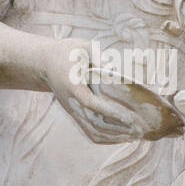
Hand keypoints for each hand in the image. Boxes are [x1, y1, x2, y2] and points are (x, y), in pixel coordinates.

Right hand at [41, 39, 158, 144]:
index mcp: (73, 86)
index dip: (110, 112)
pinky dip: (105, 138)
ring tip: (134, 137)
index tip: (129, 117)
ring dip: (113, 137)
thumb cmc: (67, 52)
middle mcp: (72, 102)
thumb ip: (97, 55)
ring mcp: (73, 110)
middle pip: (94, 123)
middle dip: (118, 129)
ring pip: (92, 131)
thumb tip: (111, 66)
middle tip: (139, 130)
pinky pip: (89, 131)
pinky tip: (120, 137)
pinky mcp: (75, 114)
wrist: (45, 64)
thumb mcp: (82, 47)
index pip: (92, 104)